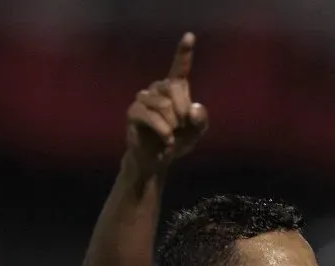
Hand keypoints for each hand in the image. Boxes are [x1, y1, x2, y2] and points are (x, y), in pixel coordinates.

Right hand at [125, 33, 208, 168]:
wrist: (158, 160)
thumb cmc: (178, 141)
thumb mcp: (196, 132)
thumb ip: (201, 119)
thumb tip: (193, 108)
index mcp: (175, 89)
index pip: (180, 68)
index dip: (184, 52)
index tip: (190, 36)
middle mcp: (157, 89)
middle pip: (174, 87)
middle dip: (183, 110)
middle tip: (182, 127)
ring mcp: (143, 99)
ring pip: (163, 104)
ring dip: (173, 124)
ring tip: (172, 134)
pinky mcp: (133, 113)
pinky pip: (151, 117)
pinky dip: (164, 131)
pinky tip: (167, 140)